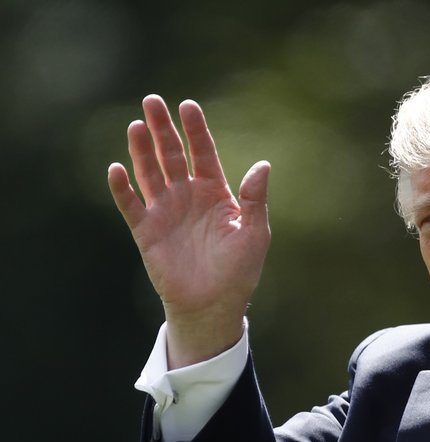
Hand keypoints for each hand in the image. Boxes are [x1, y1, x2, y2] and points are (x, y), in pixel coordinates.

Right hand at [108, 95, 270, 367]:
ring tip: (136, 125)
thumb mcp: (255, 233)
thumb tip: (263, 164)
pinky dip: (122, 187)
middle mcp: (187, 195)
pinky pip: (131, 204)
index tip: (188, 106)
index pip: (202, 153)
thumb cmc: (239, 270)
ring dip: (141, 150)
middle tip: (152, 101)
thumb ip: (254, 199)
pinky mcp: (146, 231)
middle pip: (172, 154)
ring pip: (149, 173)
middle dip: (162, 128)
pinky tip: (117, 167)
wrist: (213, 304)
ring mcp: (165, 211)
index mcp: (215, 192)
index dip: (195, 130)